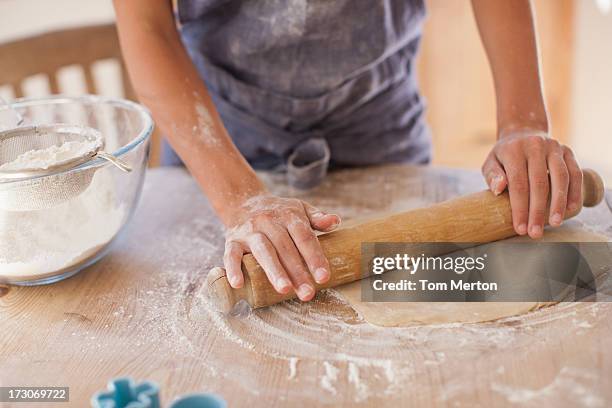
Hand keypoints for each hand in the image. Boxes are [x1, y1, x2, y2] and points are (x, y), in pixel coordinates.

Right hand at [224, 194, 340, 300]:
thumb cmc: (278, 212)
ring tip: (284, 290)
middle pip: (285, 248)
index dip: (314, 257)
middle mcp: (268, 221)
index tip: (324, 277)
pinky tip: (238, 284)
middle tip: (307, 293)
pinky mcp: (232, 240)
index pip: (304, 237)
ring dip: (274, 271)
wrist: (243, 202)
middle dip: (297, 272)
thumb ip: (317, 218)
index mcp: (288, 215)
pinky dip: (233, 268)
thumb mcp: (300, 209)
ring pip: (263, 251)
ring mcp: (250, 231)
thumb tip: (335, 221)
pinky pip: (231, 254)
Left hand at [481, 130, 581, 238]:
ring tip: (555, 223)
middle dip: (538, 211)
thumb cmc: (505, 155)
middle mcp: (535, 146)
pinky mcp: (568, 151)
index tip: (520, 228)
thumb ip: (492, 175)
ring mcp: (554, 147)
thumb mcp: (491, 162)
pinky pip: (575, 173)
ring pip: (560, 178)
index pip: (518, 183)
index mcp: (514, 150)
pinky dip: (575, 191)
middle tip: (535, 232)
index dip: (520, 208)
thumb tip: (498, 189)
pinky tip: (572, 209)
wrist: (523, 132)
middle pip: (539, 183)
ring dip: (559, 203)